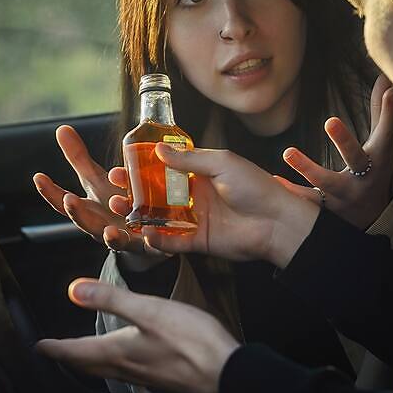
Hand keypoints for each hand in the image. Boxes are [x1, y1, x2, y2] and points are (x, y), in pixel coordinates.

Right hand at [32, 125, 156, 253]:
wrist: (144, 236)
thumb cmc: (116, 205)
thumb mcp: (98, 181)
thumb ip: (79, 159)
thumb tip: (61, 128)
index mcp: (90, 210)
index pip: (64, 202)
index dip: (50, 192)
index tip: (39, 177)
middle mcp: (102, 226)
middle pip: (86, 223)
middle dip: (77, 213)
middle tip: (70, 200)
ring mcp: (124, 238)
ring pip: (114, 240)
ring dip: (110, 236)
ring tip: (109, 230)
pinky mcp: (149, 244)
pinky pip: (149, 245)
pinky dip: (150, 240)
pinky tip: (148, 233)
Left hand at [36, 278, 238, 392]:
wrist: (226, 373)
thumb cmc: (191, 341)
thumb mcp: (149, 311)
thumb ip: (112, 299)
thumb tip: (72, 289)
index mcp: (119, 351)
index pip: (76, 351)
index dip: (54, 348)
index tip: (37, 347)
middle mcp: (128, 368)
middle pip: (89, 365)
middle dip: (69, 358)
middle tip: (54, 352)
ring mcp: (146, 376)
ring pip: (108, 370)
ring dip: (91, 362)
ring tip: (84, 354)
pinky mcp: (163, 378)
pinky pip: (129, 372)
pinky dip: (116, 363)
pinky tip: (128, 358)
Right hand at [105, 145, 319, 267]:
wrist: (278, 221)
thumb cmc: (256, 186)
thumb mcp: (221, 163)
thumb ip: (188, 159)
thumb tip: (157, 149)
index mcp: (199, 174)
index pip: (163, 170)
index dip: (141, 169)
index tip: (120, 167)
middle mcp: (194, 197)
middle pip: (156, 195)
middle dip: (133, 193)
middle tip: (114, 190)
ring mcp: (195, 220)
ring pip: (159, 218)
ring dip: (139, 215)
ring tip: (122, 209)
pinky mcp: (199, 242)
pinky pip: (173, 242)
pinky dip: (158, 240)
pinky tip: (145, 233)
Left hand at [278, 74, 392, 228]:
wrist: (374, 216)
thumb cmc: (374, 168)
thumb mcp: (382, 143)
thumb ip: (381, 111)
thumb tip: (386, 77)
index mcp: (379, 156)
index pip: (387, 132)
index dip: (390, 113)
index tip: (390, 92)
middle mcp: (365, 177)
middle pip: (357, 158)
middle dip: (345, 141)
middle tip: (331, 121)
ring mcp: (347, 195)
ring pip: (328, 182)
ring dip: (308, 168)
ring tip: (288, 152)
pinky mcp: (329, 210)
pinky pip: (309, 201)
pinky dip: (292, 192)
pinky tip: (274, 181)